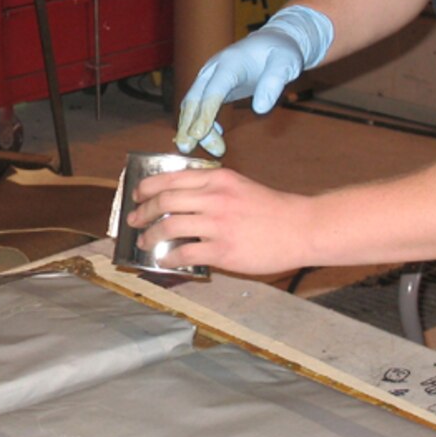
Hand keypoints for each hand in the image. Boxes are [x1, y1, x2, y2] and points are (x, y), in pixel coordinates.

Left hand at [125, 166, 312, 276]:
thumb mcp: (240, 186)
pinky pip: (185, 253)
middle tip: (134, 220)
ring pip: (169, 226)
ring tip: (145, 240)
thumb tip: (179, 202)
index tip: (138, 194)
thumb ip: (212, 189)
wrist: (300, 228)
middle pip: (165, 200)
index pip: (172, 178)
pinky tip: (165, 259)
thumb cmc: (273, 209)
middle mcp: (215, 198)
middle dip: (143, 211)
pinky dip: (169, 256)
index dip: (148, 186)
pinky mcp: (223, 250)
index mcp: (219, 178)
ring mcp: (218, 225)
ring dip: (150, 234)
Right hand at [175, 5, 333, 154]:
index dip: (205, 113)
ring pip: (193, 104)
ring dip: (191, 127)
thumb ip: (274, 83)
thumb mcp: (286, 64)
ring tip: (198, 149)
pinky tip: (212, 138)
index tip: (198, 135)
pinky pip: (200, 105)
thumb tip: (260, 109)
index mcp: (231, 62)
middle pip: (195, 98)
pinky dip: (200, 122)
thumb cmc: (282, 52)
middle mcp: (214, 69)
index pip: (213, 90)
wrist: (274, 41)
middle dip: (188, 124)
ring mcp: (211, 77)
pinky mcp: (213, 86)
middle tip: (187, 148)